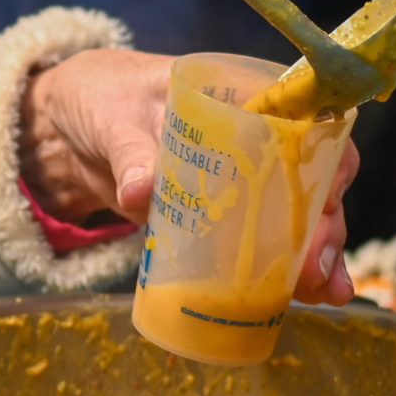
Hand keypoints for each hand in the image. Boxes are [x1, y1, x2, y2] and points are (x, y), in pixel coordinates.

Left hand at [19, 50, 359, 304]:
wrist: (67, 127)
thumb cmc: (101, 97)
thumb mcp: (114, 117)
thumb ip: (130, 151)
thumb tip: (139, 191)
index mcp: (243, 95)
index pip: (309, 124)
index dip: (327, 166)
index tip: (326, 206)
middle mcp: (256, 137)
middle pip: (312, 180)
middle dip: (324, 226)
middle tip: (316, 269)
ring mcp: (242, 181)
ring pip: (297, 217)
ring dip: (316, 255)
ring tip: (325, 293)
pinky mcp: (221, 217)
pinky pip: (262, 242)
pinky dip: (285, 270)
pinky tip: (306, 299)